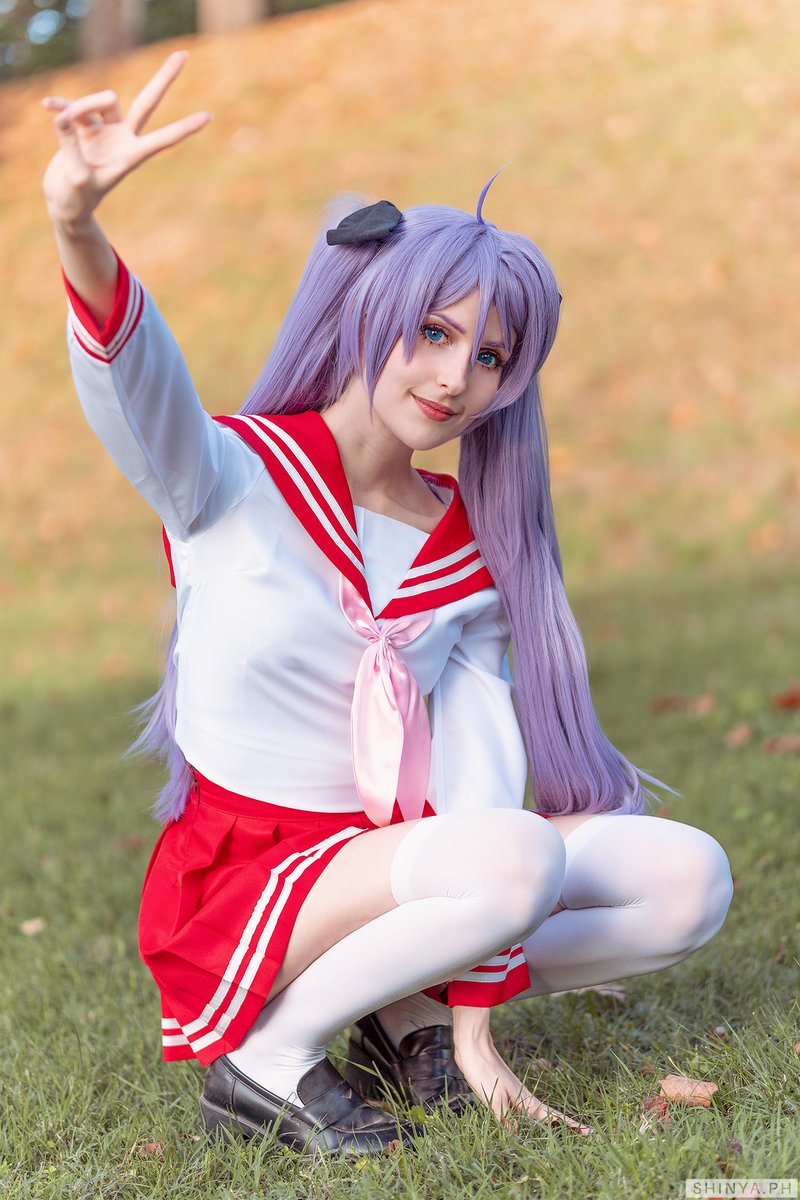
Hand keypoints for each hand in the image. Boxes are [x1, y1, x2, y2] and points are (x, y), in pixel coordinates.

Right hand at [41, 50, 210, 228]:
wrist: (65, 204)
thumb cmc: (75, 200)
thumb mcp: (76, 179)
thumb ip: (71, 147)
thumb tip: (64, 118)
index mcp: (131, 156)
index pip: (163, 140)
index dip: (184, 129)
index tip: (208, 117)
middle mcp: (124, 138)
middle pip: (147, 102)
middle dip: (165, 79)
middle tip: (183, 54)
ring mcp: (106, 130)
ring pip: (101, 100)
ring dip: (81, 105)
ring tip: (62, 122)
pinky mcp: (85, 126)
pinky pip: (74, 107)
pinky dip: (61, 105)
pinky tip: (47, 106)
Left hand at [453, 1006, 591, 1135]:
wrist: (473, 1048)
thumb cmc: (484, 1072)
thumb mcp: (494, 1099)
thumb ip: (506, 1120)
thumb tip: (518, 1139)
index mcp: (525, 1101)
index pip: (552, 1117)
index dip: (569, 1125)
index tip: (588, 1131)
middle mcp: (524, 1098)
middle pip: (550, 1115)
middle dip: (566, 1125)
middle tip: (585, 1133)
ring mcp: (515, 1094)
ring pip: (537, 1113)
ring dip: (550, 1123)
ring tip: (560, 1133)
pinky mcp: (504, 1092)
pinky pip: (524, 1111)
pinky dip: (531, 1120)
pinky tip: (527, 1123)